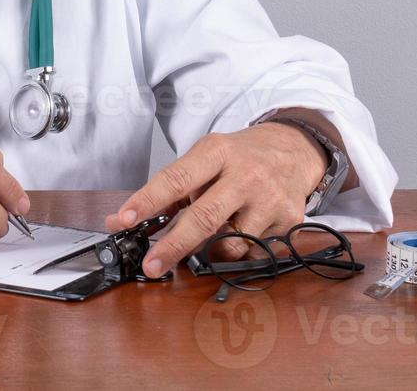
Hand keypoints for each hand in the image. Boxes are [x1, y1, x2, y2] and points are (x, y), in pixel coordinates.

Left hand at [104, 123, 328, 277]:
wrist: (294, 150)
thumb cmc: (240, 157)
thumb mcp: (206, 158)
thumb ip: (170, 190)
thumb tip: (122, 221)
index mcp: (217, 151)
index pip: (176, 178)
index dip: (148, 200)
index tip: (124, 220)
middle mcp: (246, 174)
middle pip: (204, 217)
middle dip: (173, 245)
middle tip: (151, 265)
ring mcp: (270, 198)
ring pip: (230, 243)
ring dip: (211, 249)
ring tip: (212, 234)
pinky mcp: (288, 220)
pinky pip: (253, 251)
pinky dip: (240, 249)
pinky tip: (243, 230)